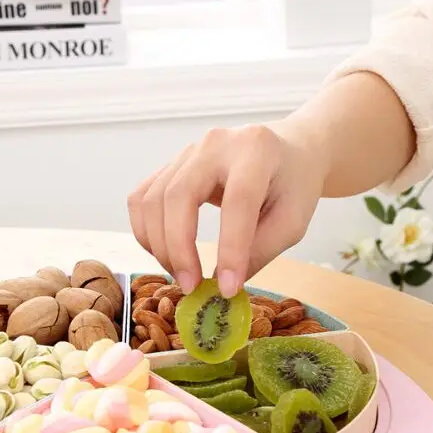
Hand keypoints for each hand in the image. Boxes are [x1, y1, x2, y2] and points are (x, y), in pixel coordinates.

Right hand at [127, 122, 327, 296]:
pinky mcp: (169, 166)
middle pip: (178, 196)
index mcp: (256, 151)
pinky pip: (141, 200)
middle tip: (191, 286)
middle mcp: (215, 144)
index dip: (230, 249)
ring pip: (152, 200)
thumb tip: (221, 287)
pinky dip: (145, 232)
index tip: (227, 289)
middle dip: (179, 249)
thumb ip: (259, 251)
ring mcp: (186, 152)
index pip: (237, 201)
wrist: (286, 152)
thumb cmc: (292, 186)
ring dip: (160, 246)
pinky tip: (165, 253)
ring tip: (181, 275)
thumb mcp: (292, 221)